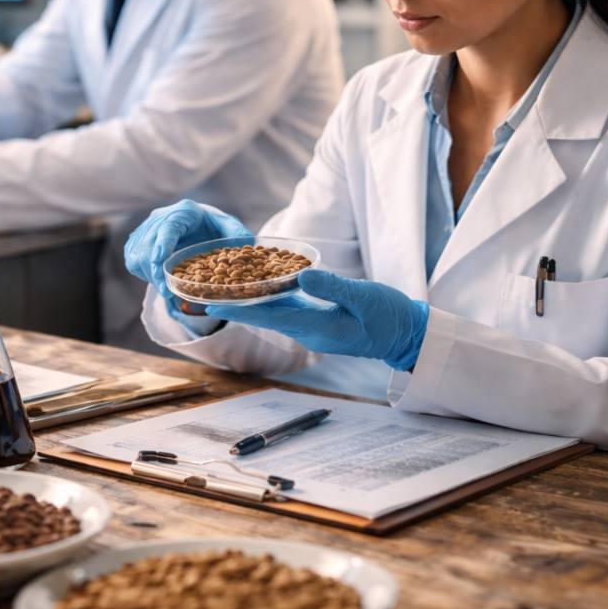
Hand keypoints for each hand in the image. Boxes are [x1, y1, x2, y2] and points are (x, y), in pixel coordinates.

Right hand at [124, 199, 251, 301]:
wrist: (199, 226)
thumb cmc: (214, 227)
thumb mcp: (229, 227)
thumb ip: (237, 233)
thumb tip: (245, 242)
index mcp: (184, 211)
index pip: (168, 226)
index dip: (162, 242)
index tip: (159, 260)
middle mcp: (161, 217)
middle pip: (149, 244)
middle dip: (155, 269)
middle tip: (167, 291)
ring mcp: (147, 228)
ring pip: (138, 253)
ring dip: (150, 274)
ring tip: (166, 289)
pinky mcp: (138, 241)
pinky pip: (134, 259)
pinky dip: (144, 273)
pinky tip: (158, 280)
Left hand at [206, 269, 429, 370]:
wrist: (405, 333)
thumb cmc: (388, 316)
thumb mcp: (364, 297)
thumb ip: (333, 288)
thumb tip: (302, 275)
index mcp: (314, 327)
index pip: (268, 316)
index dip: (239, 309)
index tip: (212, 304)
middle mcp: (306, 329)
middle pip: (262, 316)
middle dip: (232, 305)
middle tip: (202, 295)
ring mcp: (310, 326)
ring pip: (271, 312)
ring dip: (245, 302)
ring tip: (218, 290)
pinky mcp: (316, 319)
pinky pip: (284, 308)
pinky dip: (266, 298)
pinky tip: (255, 287)